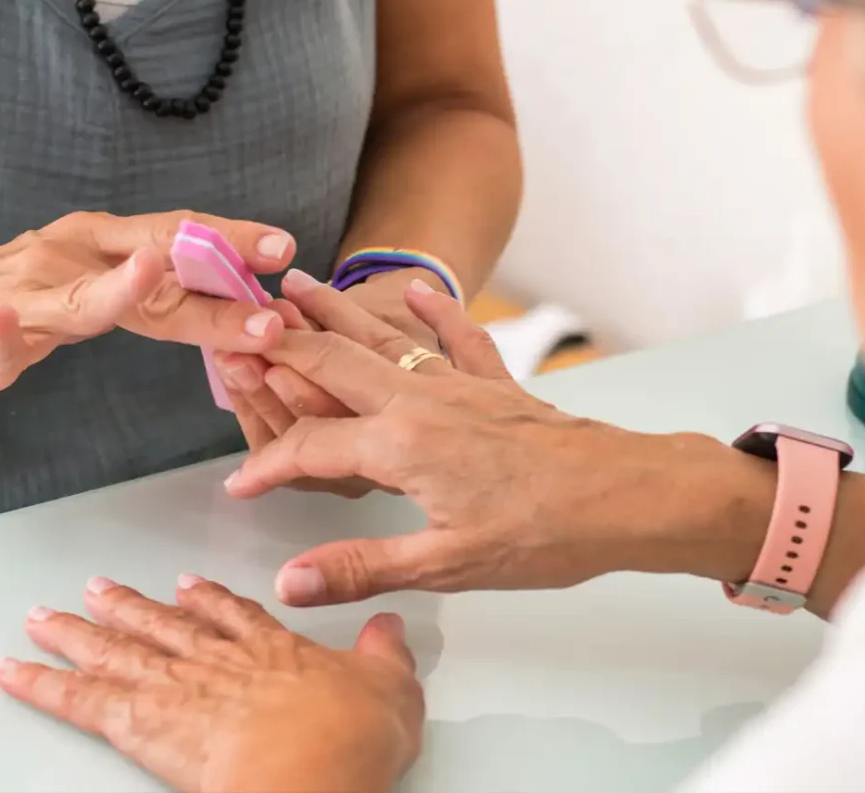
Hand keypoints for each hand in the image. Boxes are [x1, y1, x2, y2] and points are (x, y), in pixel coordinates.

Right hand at [0, 211, 296, 397]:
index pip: (179, 237)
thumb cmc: (37, 294)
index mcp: (104, 244)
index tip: (283, 247)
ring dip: (117, 287)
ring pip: (78, 298)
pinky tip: (1, 323)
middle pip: (149, 258)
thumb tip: (255, 305)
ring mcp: (26, 294)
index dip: (231, 241)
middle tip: (266, 275)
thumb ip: (170, 295)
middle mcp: (71, 257)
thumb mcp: (104, 283)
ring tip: (149, 270)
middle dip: (210, 264)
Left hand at [0, 576, 422, 792]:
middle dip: (129, 607)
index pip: (233, 616)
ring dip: (80, 632)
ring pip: (118, 650)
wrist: (313, 772)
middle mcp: (222, 660)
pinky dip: (45, 685)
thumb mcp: (391, 689)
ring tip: (48, 617)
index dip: (208, 600)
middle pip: (164, 626)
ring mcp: (180, 686)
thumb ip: (386, 653)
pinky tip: (20, 673)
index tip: (188, 586)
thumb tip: (391, 625)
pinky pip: (81, 700)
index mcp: (274, 650)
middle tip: (98, 588)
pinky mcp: (144, 723)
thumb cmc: (348, 739)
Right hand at [223, 280, 769, 605]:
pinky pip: (458, 338)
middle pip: (335, 363)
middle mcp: (422, 401)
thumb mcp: (449, 563)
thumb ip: (363, 566)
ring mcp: (460, 385)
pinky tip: (419, 290)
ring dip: (338, 313)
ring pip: (384, 340)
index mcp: (402, 445)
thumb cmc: (545, 532)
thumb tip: (291, 581)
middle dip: (283, 342)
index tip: (239, 483)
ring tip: (300, 283)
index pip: (311, 446)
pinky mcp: (496, 384)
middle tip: (242, 318)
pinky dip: (435, 312)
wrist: (625, 494)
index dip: (267, 464)